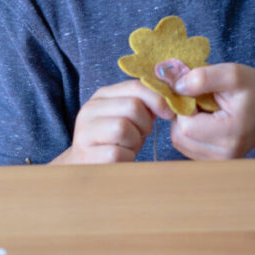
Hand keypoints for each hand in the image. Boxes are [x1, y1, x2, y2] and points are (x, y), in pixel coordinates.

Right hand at [56, 80, 174, 163]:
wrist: (89, 168)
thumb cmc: (116, 141)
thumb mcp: (130, 117)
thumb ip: (144, 104)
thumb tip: (169, 98)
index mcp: (101, 96)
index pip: (135, 86)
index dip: (157, 99)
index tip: (168, 113)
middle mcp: (89, 110)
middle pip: (132, 106)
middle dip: (145, 123)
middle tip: (141, 134)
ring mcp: (84, 132)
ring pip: (123, 127)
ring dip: (135, 141)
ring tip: (129, 146)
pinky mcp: (87, 155)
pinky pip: (118, 152)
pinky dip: (127, 158)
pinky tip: (122, 159)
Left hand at [169, 63, 254, 159]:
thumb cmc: (253, 90)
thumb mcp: (232, 74)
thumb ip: (203, 77)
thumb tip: (176, 88)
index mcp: (231, 135)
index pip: (186, 126)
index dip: (184, 105)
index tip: (197, 92)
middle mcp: (226, 155)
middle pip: (180, 136)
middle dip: (183, 114)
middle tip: (201, 99)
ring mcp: (221, 162)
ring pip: (180, 142)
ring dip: (185, 122)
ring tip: (206, 109)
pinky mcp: (215, 162)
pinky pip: (186, 146)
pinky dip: (190, 131)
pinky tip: (206, 120)